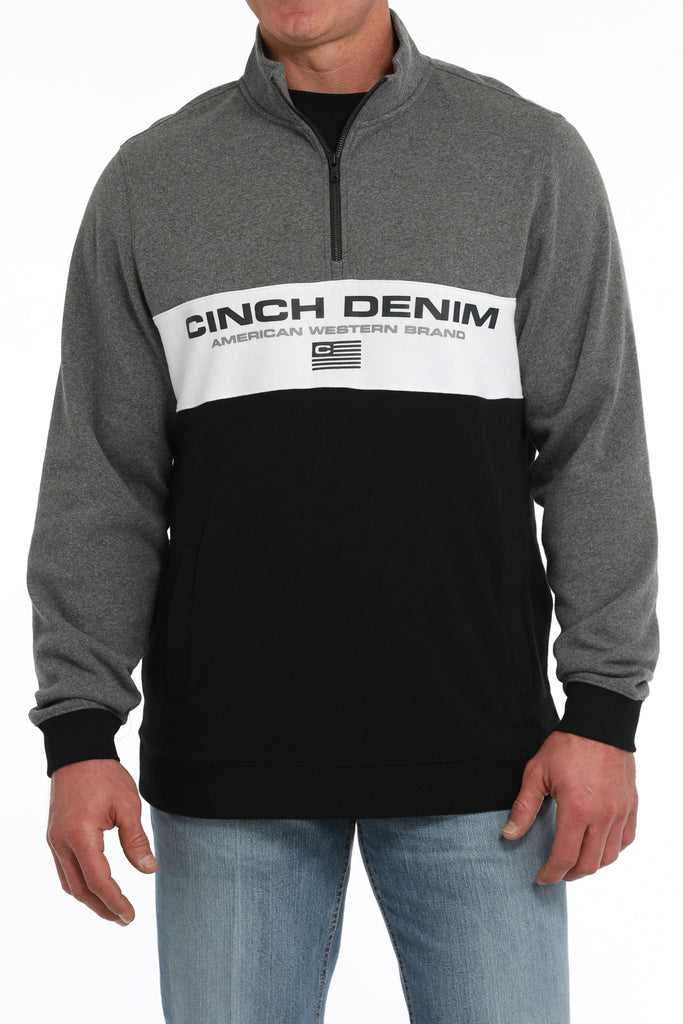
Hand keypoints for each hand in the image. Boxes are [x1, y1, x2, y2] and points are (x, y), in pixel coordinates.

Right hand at [46, 758, 157, 924]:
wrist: (78, 752)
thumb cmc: (104, 775)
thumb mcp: (128, 804)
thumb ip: (136, 840)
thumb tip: (148, 869)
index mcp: (80, 835)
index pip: (98, 881)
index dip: (115, 902)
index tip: (130, 914)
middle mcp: (61, 842)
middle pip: (80, 890)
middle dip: (102, 908)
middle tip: (123, 918)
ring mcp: (54, 840)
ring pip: (69, 883)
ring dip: (89, 900)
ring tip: (111, 909)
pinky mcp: (54, 836)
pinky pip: (63, 870)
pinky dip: (79, 884)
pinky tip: (94, 887)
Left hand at [502, 731, 636, 883]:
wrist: (599, 725)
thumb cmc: (566, 746)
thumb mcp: (536, 773)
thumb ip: (524, 807)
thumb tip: (510, 834)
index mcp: (577, 809)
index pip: (565, 856)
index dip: (552, 873)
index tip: (542, 877)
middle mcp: (603, 816)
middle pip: (590, 864)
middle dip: (570, 874)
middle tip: (557, 872)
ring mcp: (620, 812)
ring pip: (610, 856)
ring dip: (592, 865)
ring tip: (575, 862)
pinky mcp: (631, 805)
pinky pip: (626, 839)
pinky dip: (612, 849)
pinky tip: (598, 845)